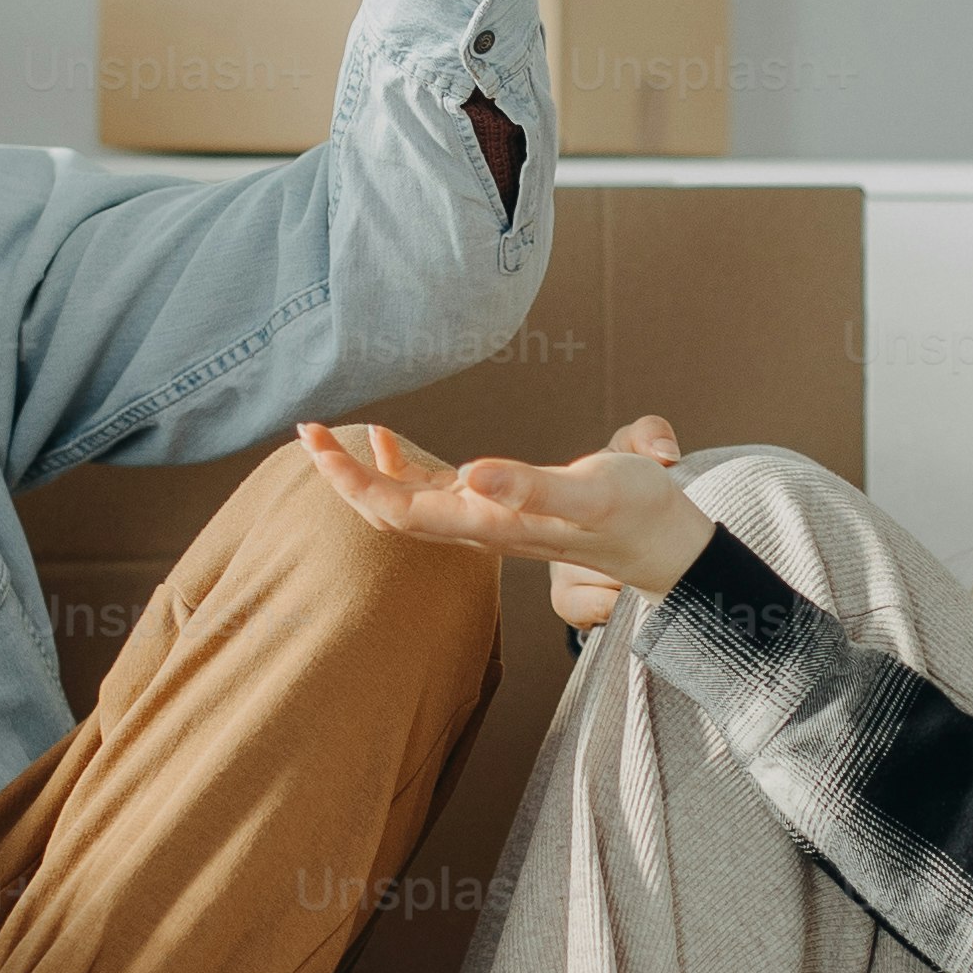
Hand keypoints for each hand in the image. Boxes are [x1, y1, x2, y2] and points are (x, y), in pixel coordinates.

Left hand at [296, 414, 711, 601]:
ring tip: (331, 433)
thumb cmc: (635, 512)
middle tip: (306, 428)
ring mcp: (486, 520)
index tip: (316, 440)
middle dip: (340, 473)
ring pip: (404, 505)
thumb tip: (470, 475)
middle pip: (386, 510)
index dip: (350, 478)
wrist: (665, 544)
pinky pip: (432, 496)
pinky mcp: (500, 509)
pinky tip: (390, 442)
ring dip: (364, 472)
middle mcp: (477, 527)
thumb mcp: (591, 491)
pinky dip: (401, 469)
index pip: (396, 509)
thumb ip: (530, 486)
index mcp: (488, 523)